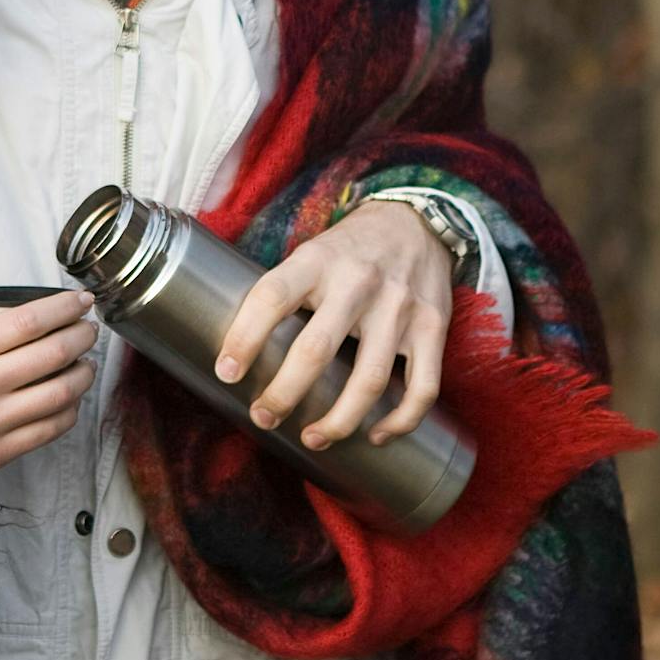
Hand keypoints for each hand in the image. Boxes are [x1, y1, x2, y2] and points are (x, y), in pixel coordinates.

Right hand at [0, 291, 98, 490]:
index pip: (26, 320)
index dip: (62, 307)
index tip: (80, 300)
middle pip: (52, 351)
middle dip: (82, 335)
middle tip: (90, 329)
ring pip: (60, 391)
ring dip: (83, 373)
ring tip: (86, 364)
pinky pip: (50, 429)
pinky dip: (69, 411)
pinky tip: (69, 401)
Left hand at [213, 202, 453, 451]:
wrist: (415, 221)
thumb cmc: (350, 248)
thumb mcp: (312, 252)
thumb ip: (286, 292)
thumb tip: (240, 350)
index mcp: (317, 260)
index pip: (272, 297)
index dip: (244, 337)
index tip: (226, 373)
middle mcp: (358, 282)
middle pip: (315, 350)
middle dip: (283, 394)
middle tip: (263, 417)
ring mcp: (399, 307)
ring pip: (368, 381)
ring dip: (336, 421)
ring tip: (312, 438)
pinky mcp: (432, 328)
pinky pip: (421, 388)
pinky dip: (399, 422)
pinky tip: (375, 436)